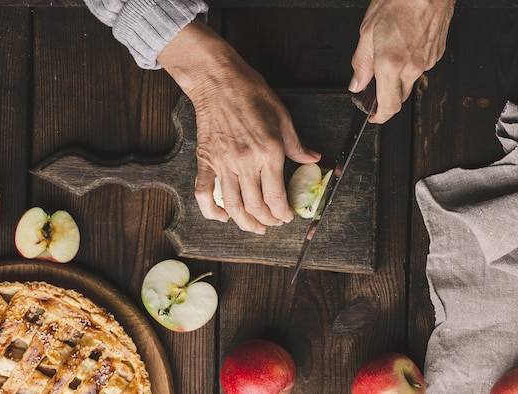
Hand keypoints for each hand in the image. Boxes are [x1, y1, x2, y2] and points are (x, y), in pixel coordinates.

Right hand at [158, 20, 319, 233]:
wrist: (219, 80)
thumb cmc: (252, 93)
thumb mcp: (283, 116)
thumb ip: (297, 144)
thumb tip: (312, 159)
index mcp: (269, 152)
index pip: (276, 196)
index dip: (283, 213)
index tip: (286, 217)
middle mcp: (246, 162)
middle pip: (256, 206)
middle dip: (267, 221)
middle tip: (273, 224)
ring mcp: (223, 163)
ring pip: (233, 205)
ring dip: (244, 222)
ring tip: (254, 227)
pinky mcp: (206, 160)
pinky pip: (204, 193)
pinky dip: (211, 210)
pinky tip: (222, 217)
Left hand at [349, 0, 454, 122]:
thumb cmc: (399, 1)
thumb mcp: (367, 32)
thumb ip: (361, 63)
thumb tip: (357, 83)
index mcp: (391, 64)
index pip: (388, 106)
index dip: (379, 117)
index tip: (373, 117)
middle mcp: (412, 67)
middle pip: (399, 97)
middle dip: (386, 95)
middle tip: (376, 81)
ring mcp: (427, 62)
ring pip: (410, 81)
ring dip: (399, 77)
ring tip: (391, 50)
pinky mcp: (437, 54)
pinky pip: (421, 67)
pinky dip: (411, 63)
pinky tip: (405, 44)